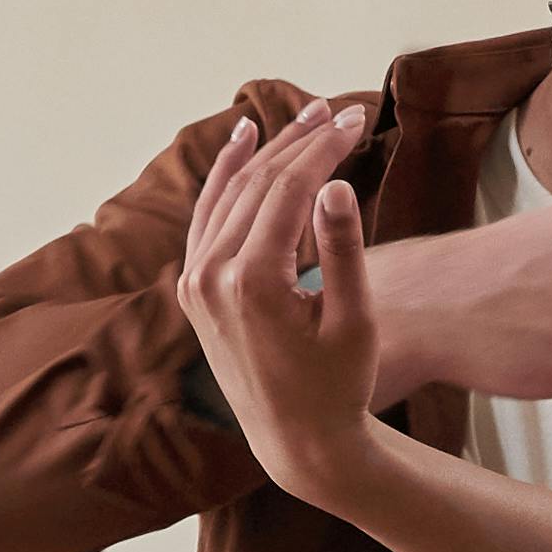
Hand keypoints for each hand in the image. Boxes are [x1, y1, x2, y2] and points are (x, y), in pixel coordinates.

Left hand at [177, 97, 386, 484]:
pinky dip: (226, 179)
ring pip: (230, 195)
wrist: (296, 442)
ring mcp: (194, 283)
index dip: (325, 148)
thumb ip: (342, 248)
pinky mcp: (193, 289)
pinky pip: (207, 217)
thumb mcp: (353, 321)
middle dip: (300, 143)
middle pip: (258, 185)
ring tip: (301, 116)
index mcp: (251, 283)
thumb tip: (335, 183)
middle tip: (339, 110)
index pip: (289, 190)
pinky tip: (244, 144)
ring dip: (266, 152)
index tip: (358, 120)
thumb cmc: (338, 386)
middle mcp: (210, 277)